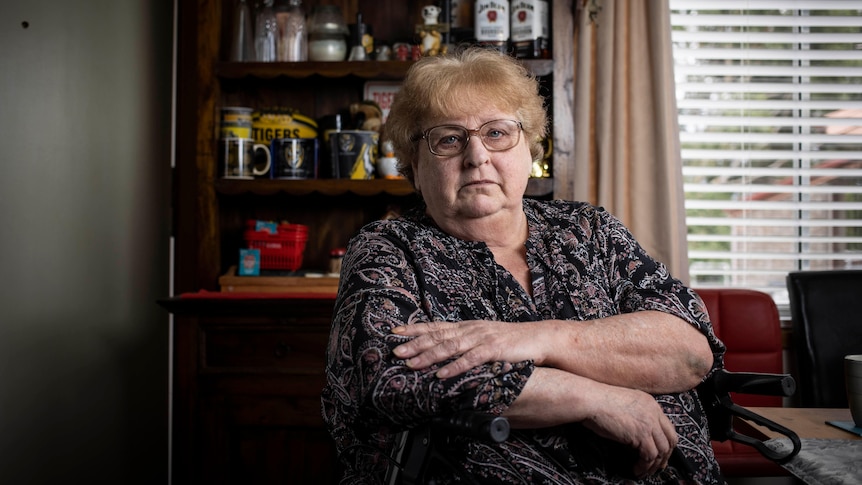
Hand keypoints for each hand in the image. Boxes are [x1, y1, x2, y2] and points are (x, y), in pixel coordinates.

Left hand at [392, 320, 544, 377]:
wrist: (538, 338)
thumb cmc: (510, 341)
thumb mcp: (483, 338)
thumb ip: (465, 344)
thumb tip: (444, 354)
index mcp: (466, 327)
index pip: (435, 326)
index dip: (414, 329)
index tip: (395, 333)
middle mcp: (471, 330)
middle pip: (438, 336)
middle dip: (415, 344)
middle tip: (395, 351)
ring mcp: (482, 338)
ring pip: (450, 347)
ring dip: (429, 356)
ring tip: (412, 364)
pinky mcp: (494, 349)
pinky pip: (471, 359)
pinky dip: (455, 367)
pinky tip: (442, 374)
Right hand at [582, 385, 677, 478]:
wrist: (589, 399)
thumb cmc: (598, 401)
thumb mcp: (624, 405)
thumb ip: (635, 416)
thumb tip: (636, 438)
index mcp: (650, 403)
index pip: (667, 427)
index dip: (665, 443)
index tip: (659, 454)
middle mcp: (653, 411)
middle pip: (670, 439)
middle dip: (665, 456)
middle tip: (656, 466)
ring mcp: (649, 422)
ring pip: (662, 450)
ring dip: (654, 465)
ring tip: (643, 472)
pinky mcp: (641, 434)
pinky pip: (649, 456)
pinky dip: (644, 466)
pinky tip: (636, 469)